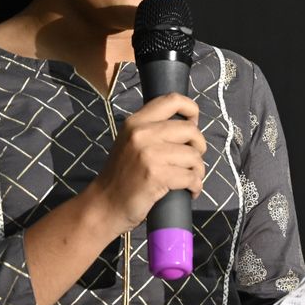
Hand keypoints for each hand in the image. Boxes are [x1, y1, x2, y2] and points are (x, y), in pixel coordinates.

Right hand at [90, 93, 206, 232]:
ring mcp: (149, 154)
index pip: (172, 100)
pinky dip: (195, 186)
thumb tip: (188, 125)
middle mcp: (142, 133)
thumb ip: (152, 130)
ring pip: (194, 155)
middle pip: (190, 130)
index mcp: (136, 121)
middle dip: (199, 147)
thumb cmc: (121, 176)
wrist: (104, 205)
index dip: (190, 109)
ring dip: (198, 170)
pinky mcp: (156, 175)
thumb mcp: (130, 142)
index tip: (193, 123)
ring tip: (190, 178)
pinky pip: (191, 176)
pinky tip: (190, 190)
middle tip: (192, 160)